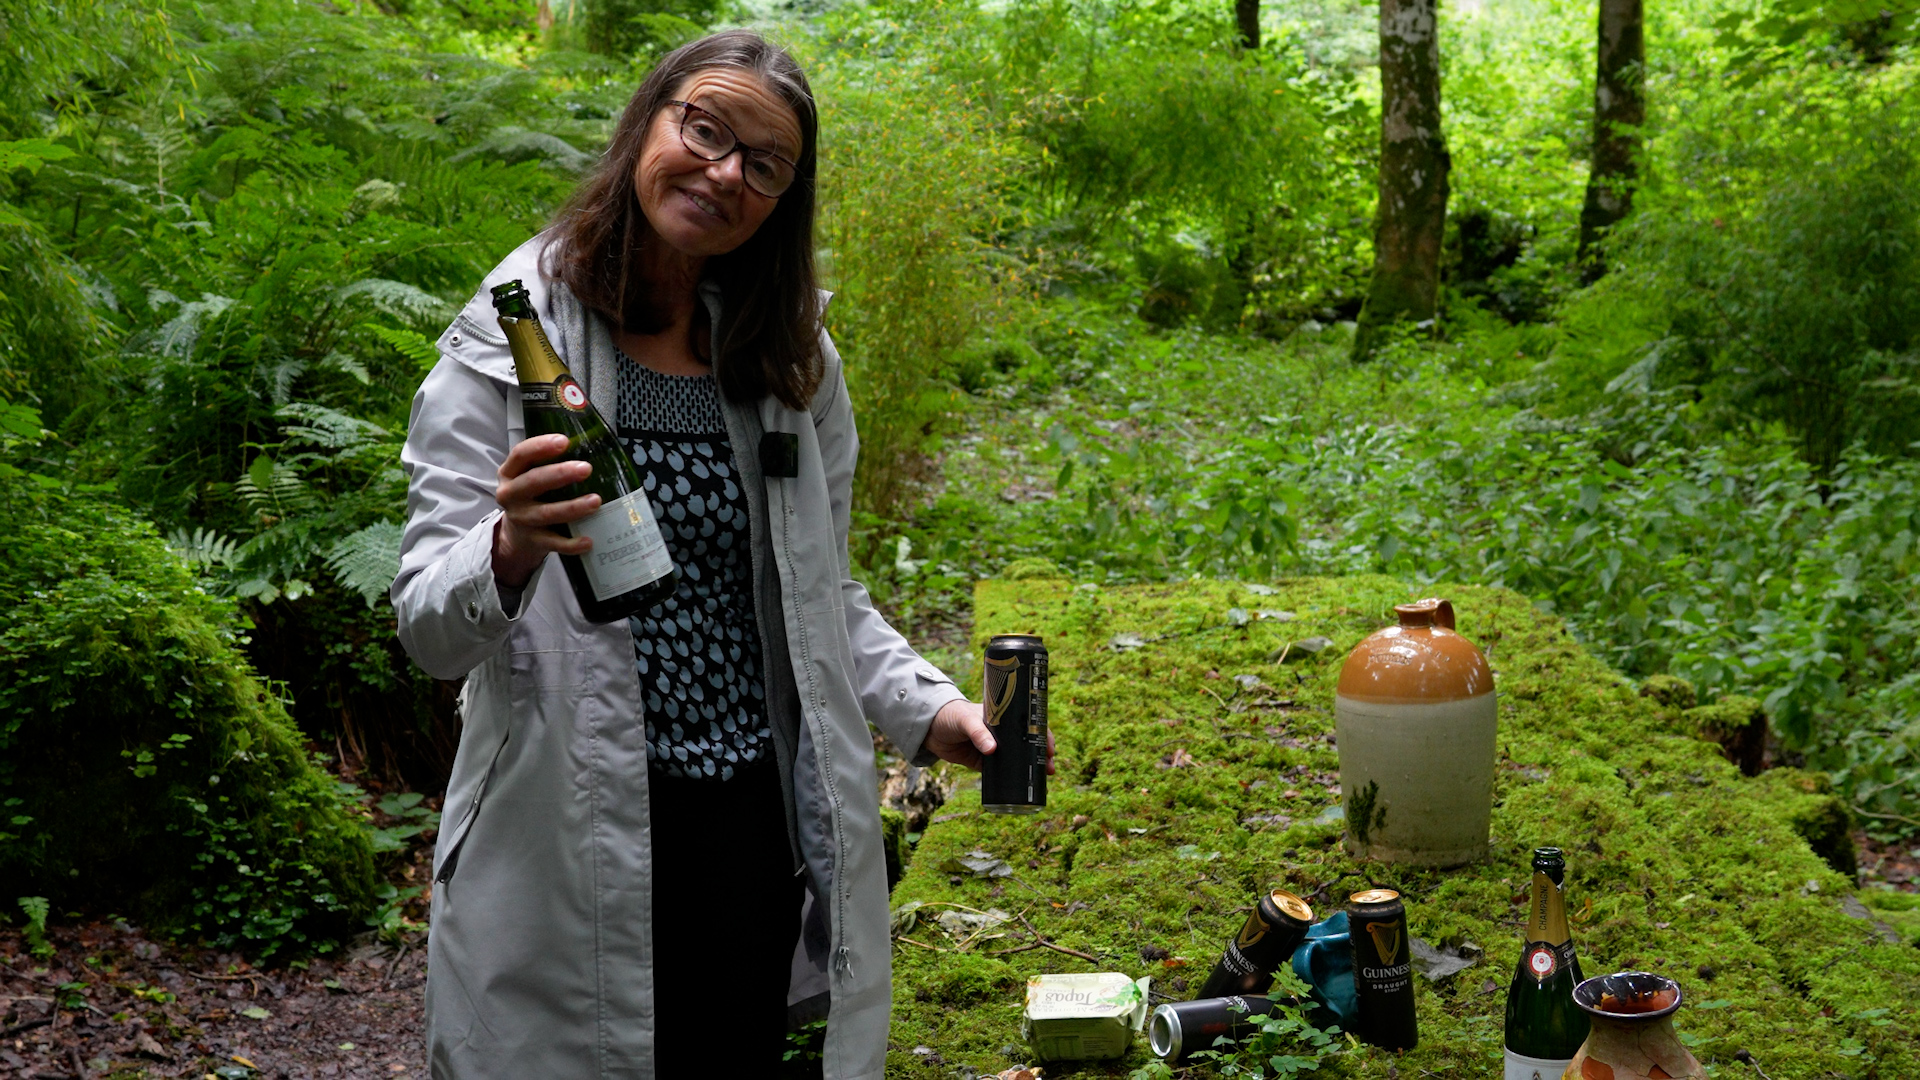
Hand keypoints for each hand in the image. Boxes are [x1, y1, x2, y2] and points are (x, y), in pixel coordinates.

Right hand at [492, 433, 598, 588]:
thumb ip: (551, 461)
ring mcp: (521, 519)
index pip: (521, 454)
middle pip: (533, 482)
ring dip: (571, 507)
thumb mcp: (532, 474)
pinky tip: (589, 541)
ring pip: (545, 513)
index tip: (564, 441)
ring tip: (596, 501)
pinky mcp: (533, 540)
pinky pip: (553, 542)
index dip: (541, 446)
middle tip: (586, 468)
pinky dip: (571, 543)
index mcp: (510, 472)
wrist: (517, 534)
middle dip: (560, 474)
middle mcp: (511, 494)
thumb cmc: (534, 495)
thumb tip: (593, 443)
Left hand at [924, 698, 1056, 773]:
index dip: (1043, 734)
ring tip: (1044, 778)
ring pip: (1017, 760)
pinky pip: (1000, 773)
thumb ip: (978, 732)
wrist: (929, 728)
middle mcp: (1002, 734)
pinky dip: (1011, 780)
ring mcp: (993, 749)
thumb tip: (992, 749)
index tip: (1050, 745)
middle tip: (1051, 766)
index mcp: (1003, 717)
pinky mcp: (982, 763)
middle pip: (1028, 744)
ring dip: (1031, 769)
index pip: (1029, 724)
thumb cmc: (951, 715)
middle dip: (1042, 755)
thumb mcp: (966, 719)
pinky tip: (1021, 788)